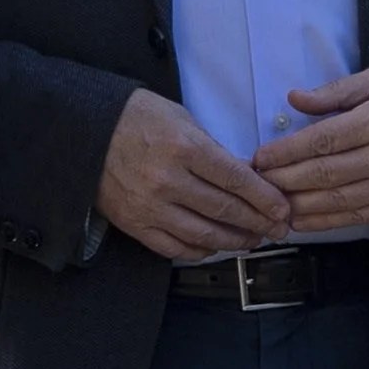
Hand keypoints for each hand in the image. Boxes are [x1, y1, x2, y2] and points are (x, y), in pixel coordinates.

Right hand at [96, 85, 289, 260]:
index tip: (283, 209)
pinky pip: (175, 247)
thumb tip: (245, 177)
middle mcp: (168, 181)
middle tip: (278, 229)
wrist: (85, 130)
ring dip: (235, 241)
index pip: (236, 180)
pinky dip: (201, 250)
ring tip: (253, 240)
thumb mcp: (182, 120)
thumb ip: (213, 150)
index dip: (265, 198)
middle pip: (225, 210)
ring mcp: (150, 206)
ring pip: (204, 234)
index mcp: (184, 148)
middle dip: (259, 223)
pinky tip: (216, 246)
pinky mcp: (135, 224)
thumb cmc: (137, 117)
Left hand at [257, 67, 368, 232]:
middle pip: (325, 173)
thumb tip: (294, 99)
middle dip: (285, 180)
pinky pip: (356, 217)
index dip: (287, 151)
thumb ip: (336, 91)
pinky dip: (324, 221)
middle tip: (257, 183)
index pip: (324, 140)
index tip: (261, 157)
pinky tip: (300, 220)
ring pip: (337, 200)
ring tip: (271, 205)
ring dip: (299, 205)